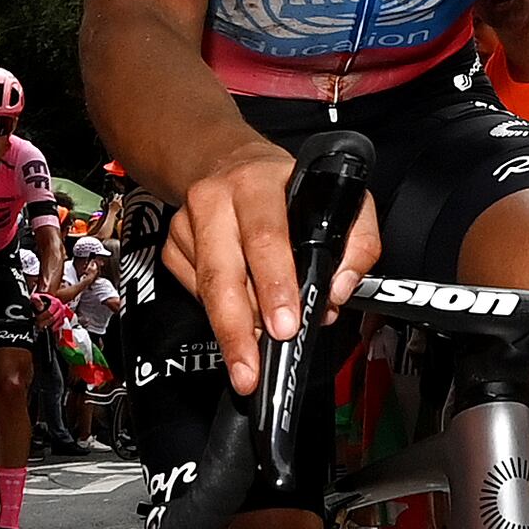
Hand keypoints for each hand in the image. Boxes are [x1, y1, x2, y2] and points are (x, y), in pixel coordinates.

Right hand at [165, 139, 376, 392]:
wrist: (227, 161)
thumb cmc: (287, 188)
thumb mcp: (338, 198)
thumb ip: (356, 243)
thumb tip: (338, 290)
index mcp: (259, 184)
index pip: (265, 237)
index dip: (274, 284)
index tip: (285, 325)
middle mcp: (217, 200)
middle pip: (221, 272)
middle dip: (238, 326)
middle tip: (251, 367)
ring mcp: (187, 223)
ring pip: (206, 289)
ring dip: (231, 329)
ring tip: (248, 362)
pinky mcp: (172, 245)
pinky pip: (193, 292)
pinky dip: (218, 312)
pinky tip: (240, 317)